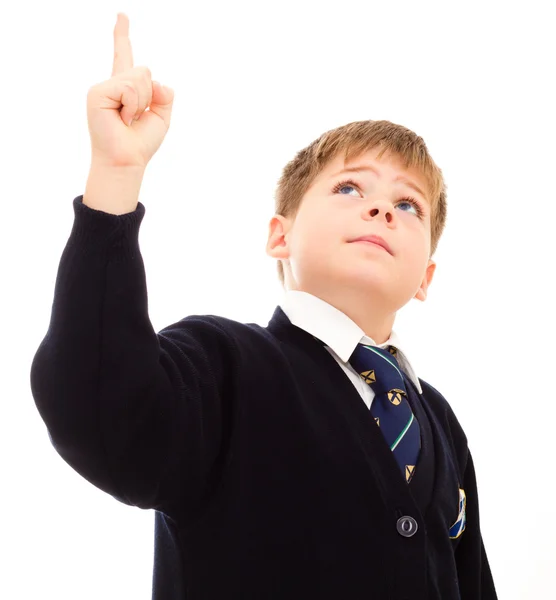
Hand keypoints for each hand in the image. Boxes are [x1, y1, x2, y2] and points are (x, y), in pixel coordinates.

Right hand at [86, 13, 174, 168]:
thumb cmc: (140, 142)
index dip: (122, 36)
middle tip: (135, 118)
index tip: (121, 17)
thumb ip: (165, 95)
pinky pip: (128, 87)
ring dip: (141, 103)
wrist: (127, 160)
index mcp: (126, 89)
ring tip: (128, 119)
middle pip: (145, 70)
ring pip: (138, 77)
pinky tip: (122, 118)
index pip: (124, 57)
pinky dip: (133, 105)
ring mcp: (103, 87)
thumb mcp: (161, 116)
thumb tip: (157, 82)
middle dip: (150, 96)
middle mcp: (113, 85)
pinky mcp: (97, 92)